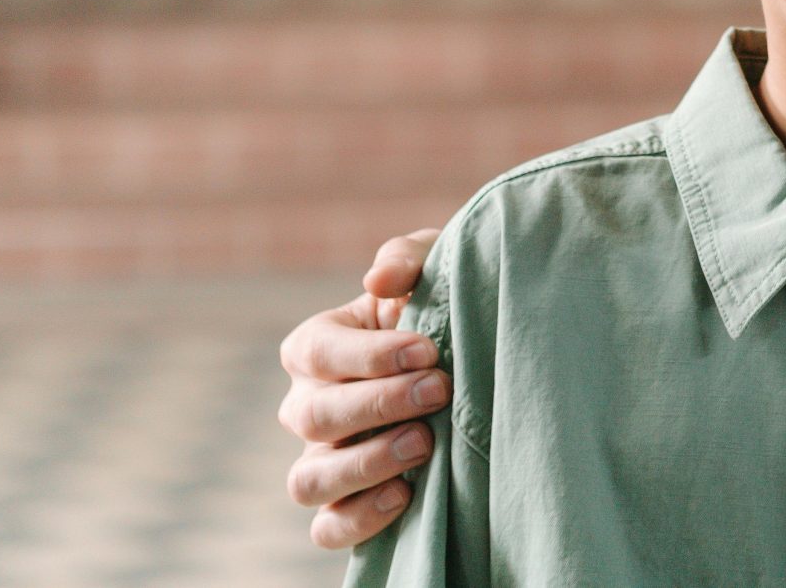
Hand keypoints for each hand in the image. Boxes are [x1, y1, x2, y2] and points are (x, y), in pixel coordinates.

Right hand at [278, 230, 446, 548]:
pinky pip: (329, 526)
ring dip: (364, 465)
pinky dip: (360, 517)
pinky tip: (407, 494)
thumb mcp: (435, 265)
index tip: (428, 350)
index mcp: (317, 345)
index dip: (369, 356)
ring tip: (424, 445)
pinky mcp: (345, 502)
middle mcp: (308, 406)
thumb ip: (408, 259)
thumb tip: (379, 280)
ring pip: (309, 479)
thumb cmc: (444, 302)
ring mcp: (322, 459)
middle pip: (314, 417)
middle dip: (378, 404)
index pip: (318, 353)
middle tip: (439, 390)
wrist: (477, 352)